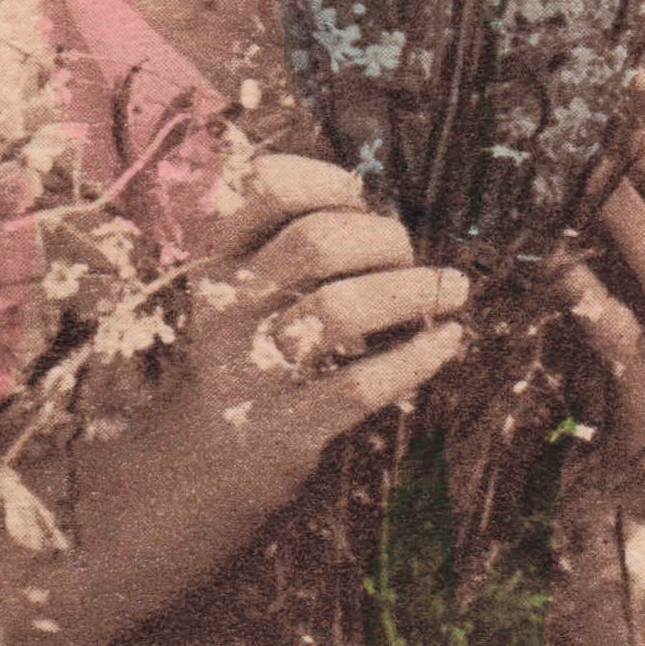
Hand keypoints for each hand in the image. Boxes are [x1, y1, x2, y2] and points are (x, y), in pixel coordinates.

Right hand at [101, 153, 469, 512]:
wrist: (193, 465)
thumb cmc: (240, 355)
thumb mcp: (237, 289)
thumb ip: (283, 241)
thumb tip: (372, 206)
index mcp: (214, 262)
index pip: (262, 188)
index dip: (322, 179)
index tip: (355, 195)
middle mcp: (227, 310)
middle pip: (315, 243)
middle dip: (380, 237)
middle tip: (404, 252)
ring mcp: (255, 371)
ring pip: (340, 311)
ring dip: (410, 291)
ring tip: (451, 288)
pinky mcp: (288, 427)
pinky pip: (361, 387)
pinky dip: (416, 359)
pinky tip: (449, 339)